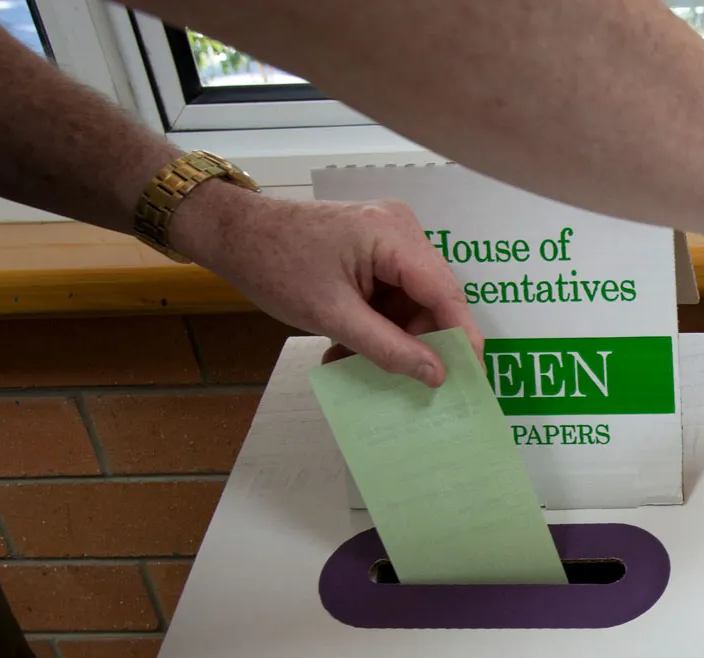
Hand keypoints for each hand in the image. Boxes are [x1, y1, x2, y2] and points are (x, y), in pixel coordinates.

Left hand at [169, 184, 480, 384]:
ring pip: (415, 301)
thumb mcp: (332, 316)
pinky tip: (350, 345)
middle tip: (406, 381)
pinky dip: (379, 323)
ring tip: (357, 361)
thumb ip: (389, 348)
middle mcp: (401, 229)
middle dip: (421, 341)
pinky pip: (395, 295)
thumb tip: (436, 376)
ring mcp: (389, 238)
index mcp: (393, 234)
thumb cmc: (274, 266)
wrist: (233, 235)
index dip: (462, 338)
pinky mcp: (376, 250)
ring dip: (394, 337)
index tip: (470, 379)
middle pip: (434, 297)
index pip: (446, 292)